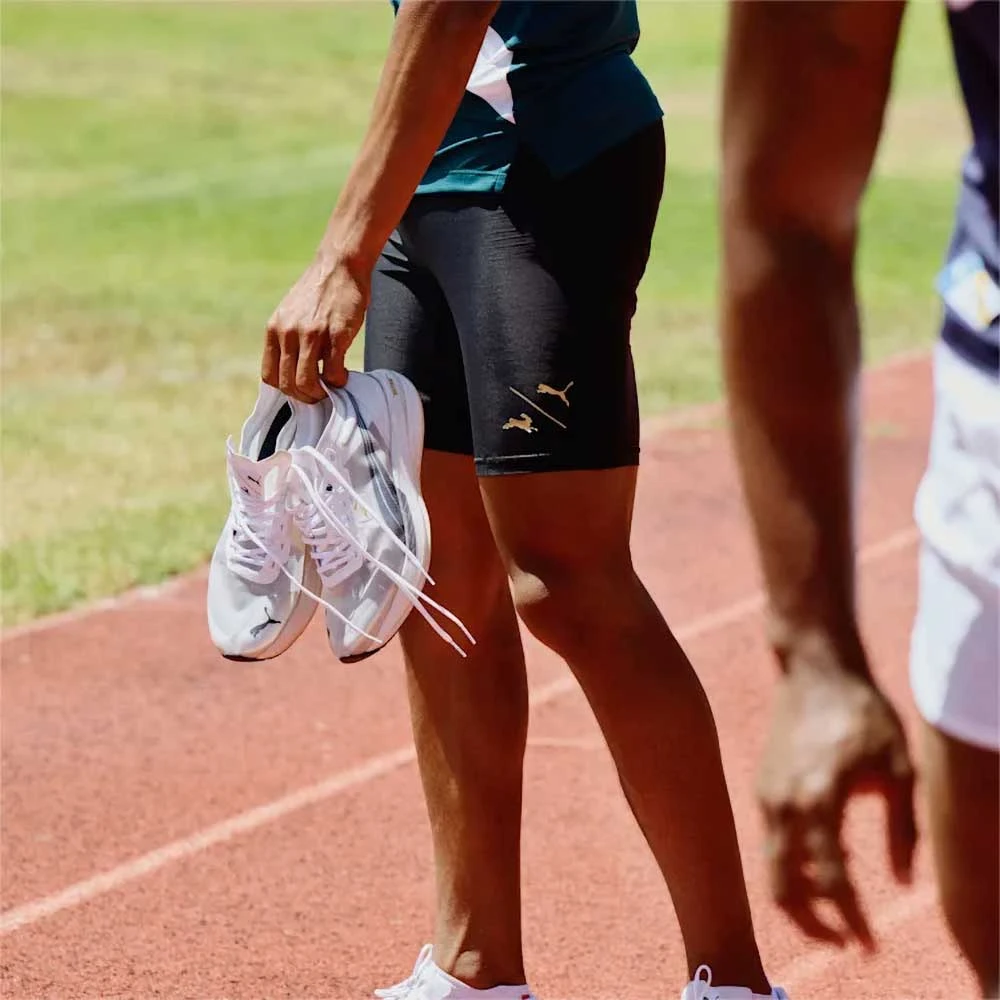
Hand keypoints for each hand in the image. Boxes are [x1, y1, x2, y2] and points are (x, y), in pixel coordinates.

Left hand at [263, 254, 369, 401]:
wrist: (339, 265)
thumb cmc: (319, 293)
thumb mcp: (291, 314)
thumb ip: (288, 338)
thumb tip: (294, 369)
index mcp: (274, 330)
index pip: (269, 377)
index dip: (286, 390)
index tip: (301, 389)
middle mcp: (288, 333)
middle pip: (288, 384)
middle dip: (305, 396)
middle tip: (320, 394)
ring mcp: (311, 334)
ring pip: (306, 382)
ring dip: (320, 393)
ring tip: (331, 386)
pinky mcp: (336, 334)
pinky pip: (332, 371)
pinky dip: (339, 381)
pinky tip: (344, 375)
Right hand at [758, 666, 916, 948]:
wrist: (815, 670)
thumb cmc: (864, 713)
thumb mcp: (900, 769)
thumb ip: (904, 831)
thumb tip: (902, 883)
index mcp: (821, 800)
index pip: (832, 882)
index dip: (852, 921)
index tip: (869, 945)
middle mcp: (785, 804)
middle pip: (782, 888)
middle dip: (812, 925)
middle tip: (844, 940)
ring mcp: (768, 795)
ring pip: (772, 868)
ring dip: (803, 895)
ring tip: (839, 900)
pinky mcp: (763, 786)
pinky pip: (772, 841)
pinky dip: (794, 864)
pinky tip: (826, 857)